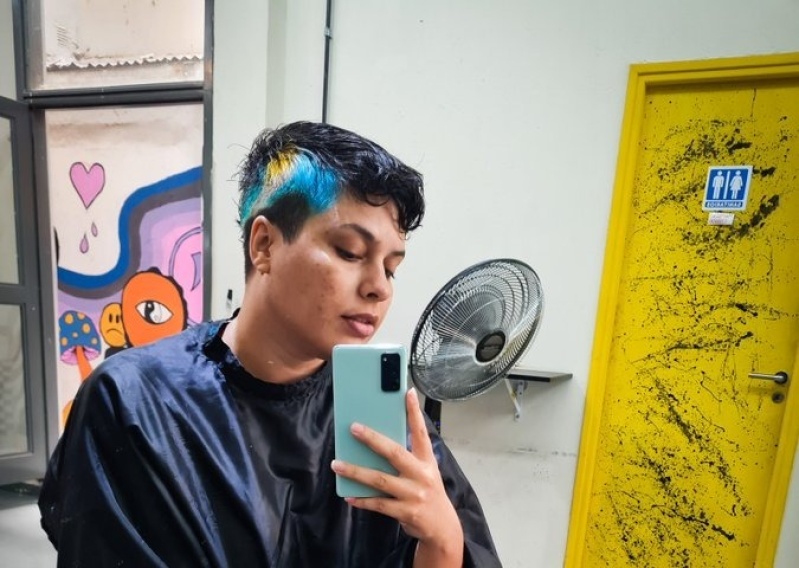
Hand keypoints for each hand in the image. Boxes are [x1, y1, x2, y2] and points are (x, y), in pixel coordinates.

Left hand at [330, 388, 463, 565]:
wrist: (443, 528)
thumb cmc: (428, 493)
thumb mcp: (425, 471)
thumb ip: (407, 457)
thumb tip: (377, 441)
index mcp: (427, 461)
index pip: (420, 432)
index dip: (414, 412)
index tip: (406, 392)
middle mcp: (422, 475)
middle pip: (394, 453)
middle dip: (373, 439)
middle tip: (353, 427)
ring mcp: (414, 494)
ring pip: (380, 480)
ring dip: (356, 472)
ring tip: (337, 464)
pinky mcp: (406, 512)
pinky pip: (379, 504)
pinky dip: (362, 500)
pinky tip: (348, 496)